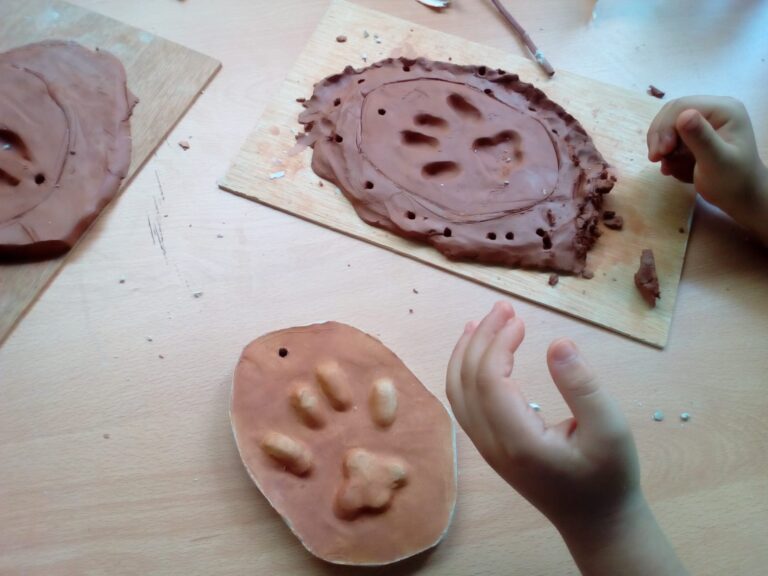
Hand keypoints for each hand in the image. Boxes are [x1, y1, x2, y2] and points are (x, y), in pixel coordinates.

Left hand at [445, 301, 638, 528]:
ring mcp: (485, 447)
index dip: (497, 343)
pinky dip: (464, 372)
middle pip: (466, 381)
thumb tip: (557, 342)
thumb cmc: (608, 476)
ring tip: (481, 321)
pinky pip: (463, 403)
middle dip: (480, 338)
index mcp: (518, 441)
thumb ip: (582, 386)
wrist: (596, 521)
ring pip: (456, 393)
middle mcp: (491, 445)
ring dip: (465, 353)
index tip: (520, 318)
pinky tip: (477, 353)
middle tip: (503, 307)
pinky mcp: (488, 446)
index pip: (489, 381)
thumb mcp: (610, 430)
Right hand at [647, 96, 767, 242]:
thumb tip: (683, 115)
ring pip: (669, 124)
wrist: (741, 199)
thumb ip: (701, 139)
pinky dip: (666, 152)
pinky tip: (670, 167)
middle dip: (660, 136)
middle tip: (656, 159)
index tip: (660, 154)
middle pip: (673, 112)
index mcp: (724, 109)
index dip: (665, 127)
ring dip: (661, 145)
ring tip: (665, 166)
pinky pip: (673, 136)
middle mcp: (715, 110)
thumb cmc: (732, 183)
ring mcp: (706, 121)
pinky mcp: (698, 134)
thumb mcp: (716, 162)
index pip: (683, 106)